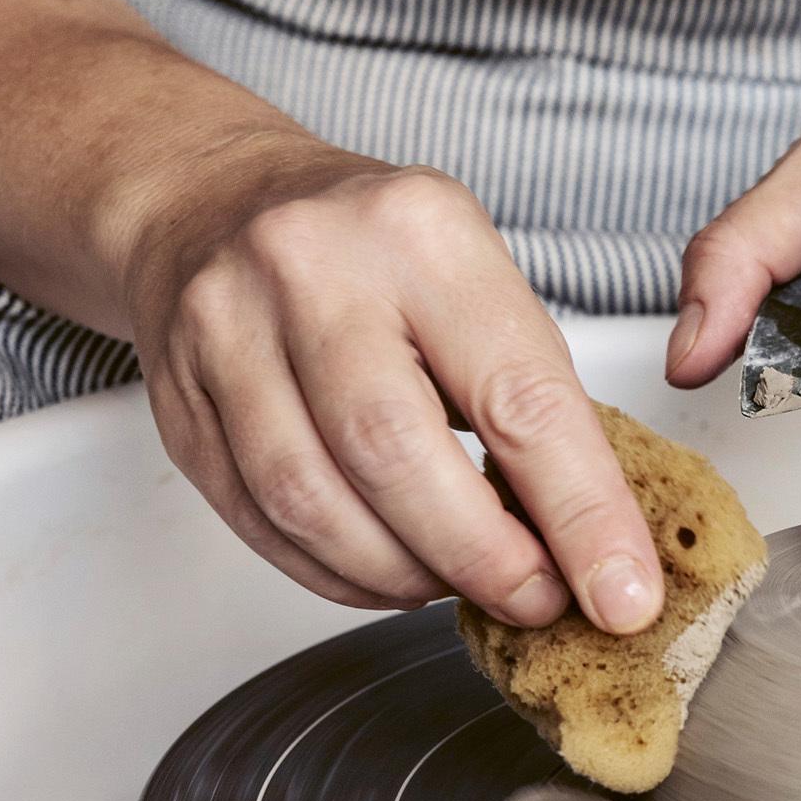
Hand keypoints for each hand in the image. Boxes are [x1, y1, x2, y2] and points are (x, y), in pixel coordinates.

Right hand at [126, 140, 663, 629]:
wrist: (213, 199)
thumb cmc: (376, 254)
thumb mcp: (479, 281)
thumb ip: (535, 404)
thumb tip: (595, 549)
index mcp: (421, 235)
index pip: (519, 400)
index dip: (581, 516)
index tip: (622, 595)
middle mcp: (312, 271)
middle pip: (398, 457)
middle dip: (485, 560)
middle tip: (537, 601)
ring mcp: (227, 333)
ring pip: (316, 504)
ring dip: (406, 576)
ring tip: (461, 584)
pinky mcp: (178, 402)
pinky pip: (263, 525)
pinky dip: (340, 575)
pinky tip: (389, 574)